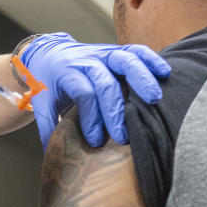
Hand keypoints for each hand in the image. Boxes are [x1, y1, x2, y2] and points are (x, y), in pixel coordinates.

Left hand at [21, 33, 169, 147]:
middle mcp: (87, 61)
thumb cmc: (49, 82)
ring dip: (141, 78)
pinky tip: (165, 72)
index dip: (91, 118)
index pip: (83, 94)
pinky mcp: (117, 50)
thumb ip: (47, 125)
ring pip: (125, 60)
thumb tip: (54, 156)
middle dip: (115, 110)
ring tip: (154, 99)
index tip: (95, 140)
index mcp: (67, 73)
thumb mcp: (41, 101)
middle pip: (105, 82)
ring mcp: (104, 53)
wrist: (50, 53)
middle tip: (122, 136)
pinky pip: (137, 50)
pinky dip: (151, 59)